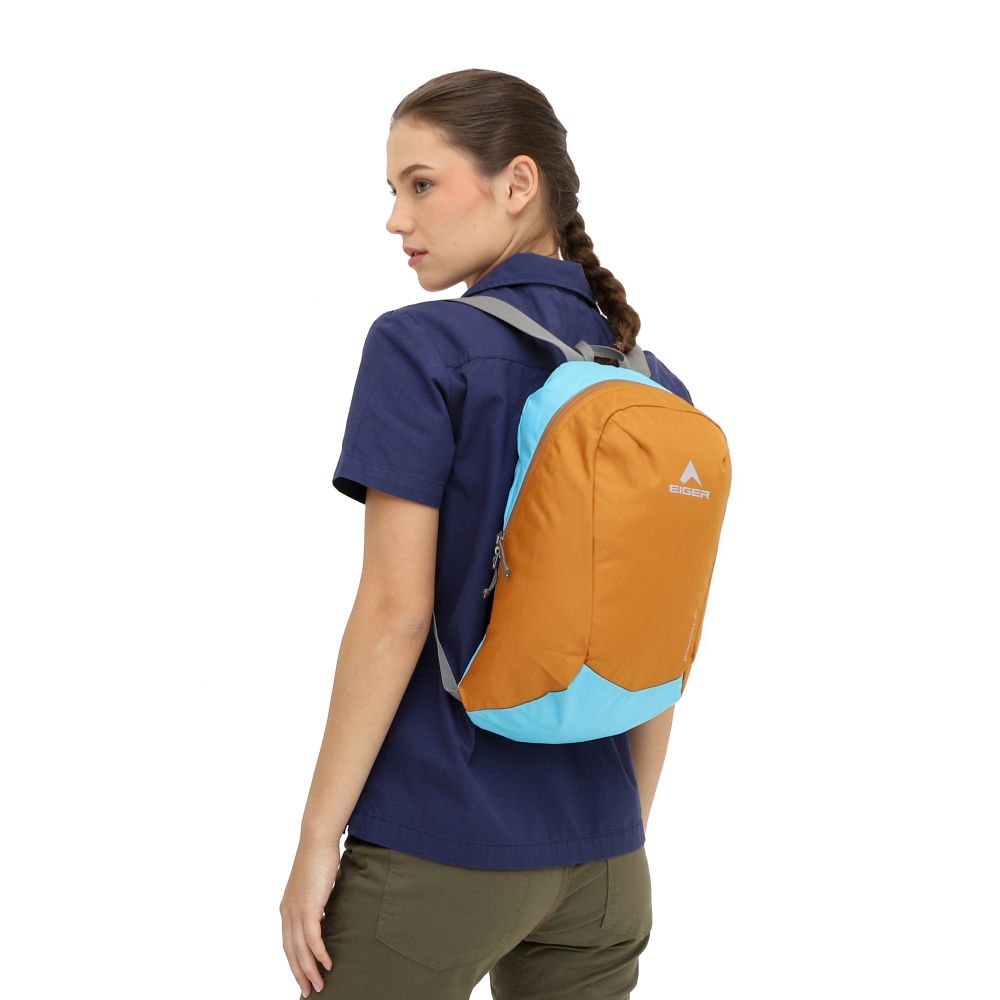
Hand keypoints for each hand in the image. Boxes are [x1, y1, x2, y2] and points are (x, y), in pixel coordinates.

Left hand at [280, 834, 341, 996]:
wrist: (317, 840)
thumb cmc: (318, 858)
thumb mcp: (315, 886)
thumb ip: (316, 902)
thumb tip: (325, 914)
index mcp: (287, 908)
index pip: (288, 943)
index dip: (294, 962)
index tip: (302, 976)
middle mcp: (288, 912)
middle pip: (291, 952)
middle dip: (299, 973)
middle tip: (309, 990)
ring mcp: (296, 911)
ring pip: (300, 950)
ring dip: (310, 970)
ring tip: (320, 984)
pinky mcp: (309, 907)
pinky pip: (313, 938)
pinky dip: (319, 954)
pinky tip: (327, 963)